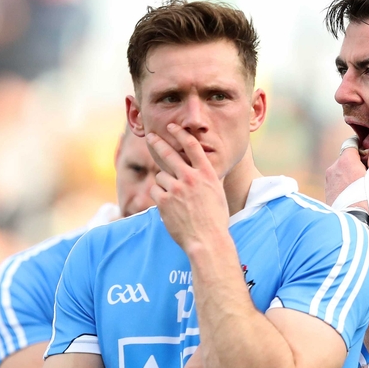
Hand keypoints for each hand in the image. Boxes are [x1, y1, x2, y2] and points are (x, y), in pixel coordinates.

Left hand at [146, 124, 230, 254]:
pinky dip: (159, 196)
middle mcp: (191, 178)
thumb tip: (196, 171)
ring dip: (163, 184)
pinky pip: (155, 191)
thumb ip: (205, 179)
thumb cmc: (215, 220)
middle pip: (170, 153)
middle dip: (158, 143)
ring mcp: (177, 188)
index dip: (181, 134)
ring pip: (160, 176)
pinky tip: (169, 207)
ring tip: (174, 199)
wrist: (207, 240)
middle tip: (152, 136)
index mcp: (207, 174)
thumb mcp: (217, 193)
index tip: (172, 127)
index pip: (192, 146)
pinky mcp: (165, 201)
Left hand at [325, 136, 368, 213]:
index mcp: (346, 159)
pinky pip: (337, 180)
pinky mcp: (327, 190)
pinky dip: (344, 181)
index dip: (362, 145)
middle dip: (357, 160)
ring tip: (362, 184)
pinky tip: (354, 192)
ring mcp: (329, 179)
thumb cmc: (366, 198)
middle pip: (346, 157)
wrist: (350, 220)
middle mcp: (334, 166)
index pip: (352, 142)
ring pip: (341, 169)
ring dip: (350, 172)